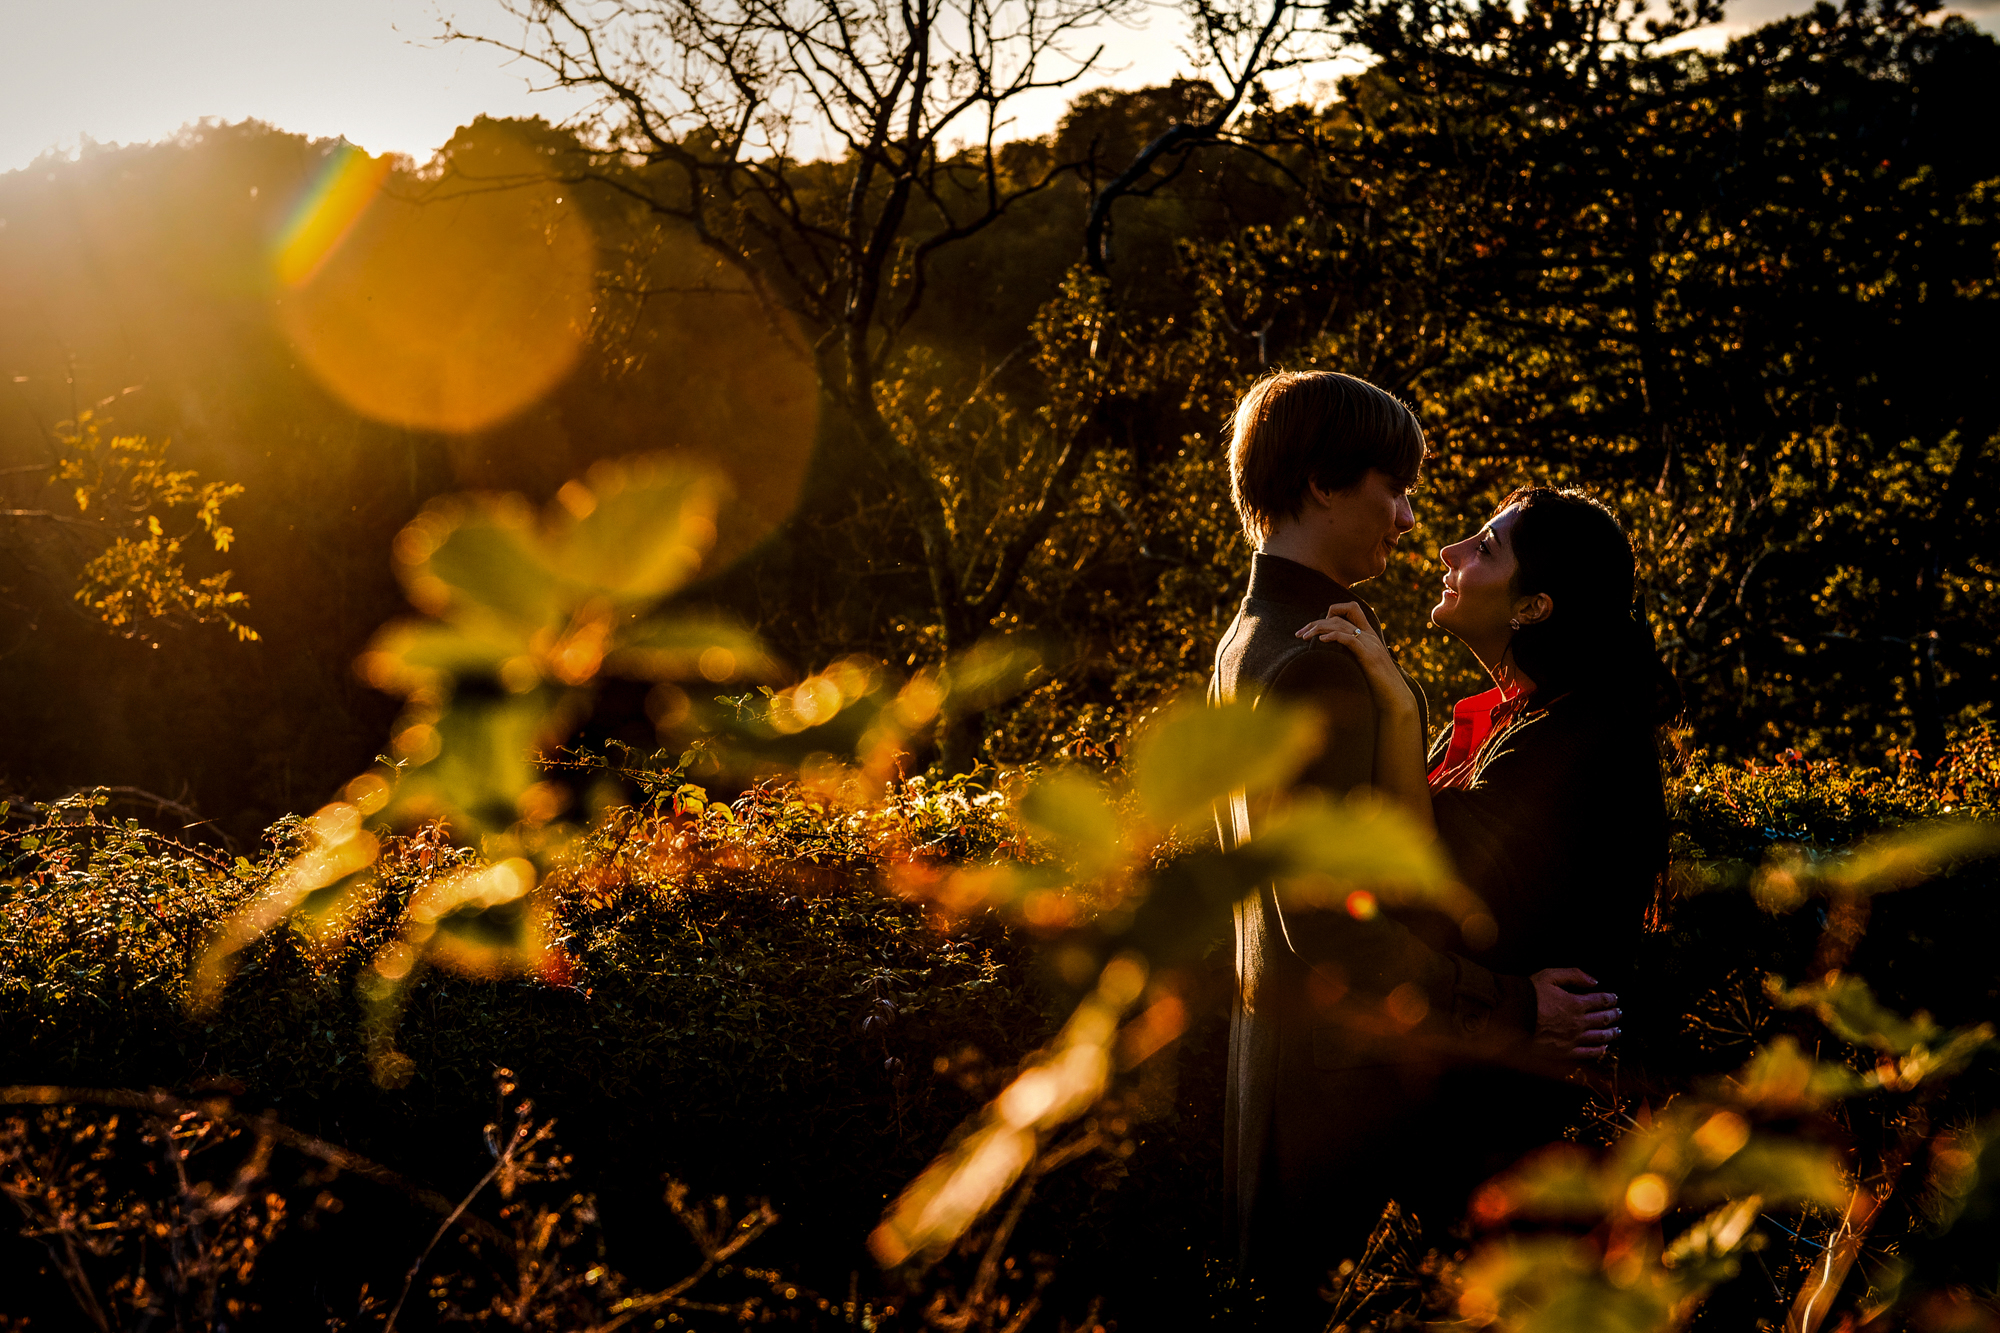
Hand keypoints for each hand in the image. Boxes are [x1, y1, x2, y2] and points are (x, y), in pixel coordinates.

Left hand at [1296, 602, 1413, 713]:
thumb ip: (1352, 655)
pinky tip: (1320, 641)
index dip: (1332, 612)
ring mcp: (1370, 644)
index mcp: (1369, 635)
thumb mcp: (1363, 665)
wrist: (1396, 698)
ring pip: (1341, 625)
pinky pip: (1349, 640)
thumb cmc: (1378, 686)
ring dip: (1318, 629)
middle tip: (1299, 634)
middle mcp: (1370, 636)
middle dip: (1316, 623)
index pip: (1352, 608)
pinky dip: (1333, 636)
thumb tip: (1332, 656)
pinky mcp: (1369, 656)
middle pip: (1339, 617)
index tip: (1315, 627)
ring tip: (1304, 637)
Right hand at [1530, 967, 1620, 1059]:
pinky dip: (1598, 1050)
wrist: (1512, 1016)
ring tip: (1617, 1031)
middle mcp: (1579, 1023)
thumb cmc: (1528, 994)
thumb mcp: (1550, 975)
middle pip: (1602, 1019)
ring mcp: (1573, 1039)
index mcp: (1576, 1003)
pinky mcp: (1565, 1052)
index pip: (1600, 1001)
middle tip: (1619, 1014)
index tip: (1615, 998)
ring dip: (1611, 1033)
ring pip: (1599, 1037)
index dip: (1610, 999)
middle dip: (1613, 1015)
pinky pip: (1587, 1053)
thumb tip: (1594, 981)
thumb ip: (1574, 975)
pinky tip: (1604, 1048)